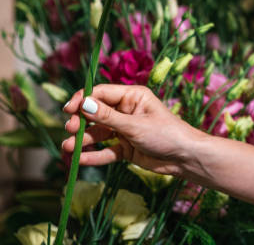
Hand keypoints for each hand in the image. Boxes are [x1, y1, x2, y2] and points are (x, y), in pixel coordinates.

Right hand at [62, 84, 205, 175]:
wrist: (185, 158)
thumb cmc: (166, 134)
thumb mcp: (135, 125)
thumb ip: (107, 117)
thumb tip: (83, 104)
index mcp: (132, 96)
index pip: (101, 93)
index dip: (82, 99)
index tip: (68, 110)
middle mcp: (126, 111)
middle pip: (96, 113)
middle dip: (80, 121)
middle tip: (69, 130)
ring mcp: (125, 130)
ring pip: (98, 133)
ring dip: (83, 140)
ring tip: (68, 148)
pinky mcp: (126, 148)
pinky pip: (106, 150)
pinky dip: (93, 155)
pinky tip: (79, 160)